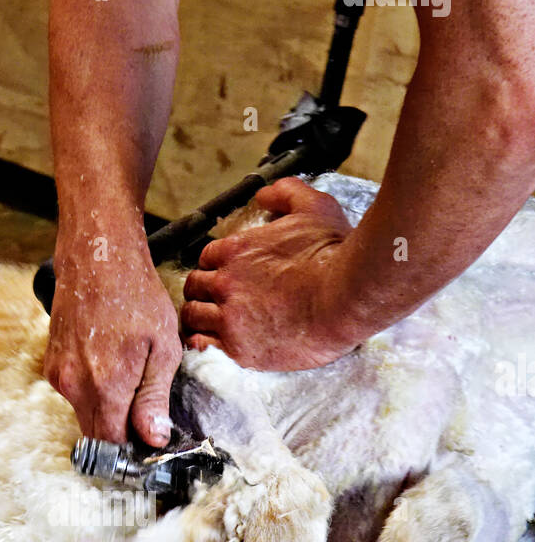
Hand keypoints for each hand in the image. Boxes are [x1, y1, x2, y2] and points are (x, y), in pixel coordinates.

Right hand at [44, 246, 181, 444]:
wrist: (97, 259)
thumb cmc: (136, 297)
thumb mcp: (163, 348)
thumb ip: (154, 398)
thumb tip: (153, 439)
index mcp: (105, 387)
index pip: (113, 446)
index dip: (132, 452)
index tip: (149, 444)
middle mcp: (74, 387)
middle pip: (96, 435)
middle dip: (120, 434)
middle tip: (145, 414)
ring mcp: (58, 376)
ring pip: (85, 414)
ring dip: (107, 410)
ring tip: (129, 378)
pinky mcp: (51, 365)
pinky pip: (74, 394)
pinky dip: (92, 391)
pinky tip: (109, 363)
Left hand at [181, 178, 364, 370]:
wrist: (347, 299)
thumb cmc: (334, 254)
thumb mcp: (314, 207)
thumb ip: (285, 193)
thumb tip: (263, 196)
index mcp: (236, 250)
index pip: (208, 257)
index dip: (216, 266)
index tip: (229, 275)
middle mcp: (226, 282)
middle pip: (195, 287)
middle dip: (204, 290)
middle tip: (220, 299)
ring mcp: (229, 317)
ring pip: (193, 316)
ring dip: (201, 317)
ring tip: (216, 322)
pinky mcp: (238, 348)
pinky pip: (202, 345)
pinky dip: (203, 342)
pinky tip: (215, 341)